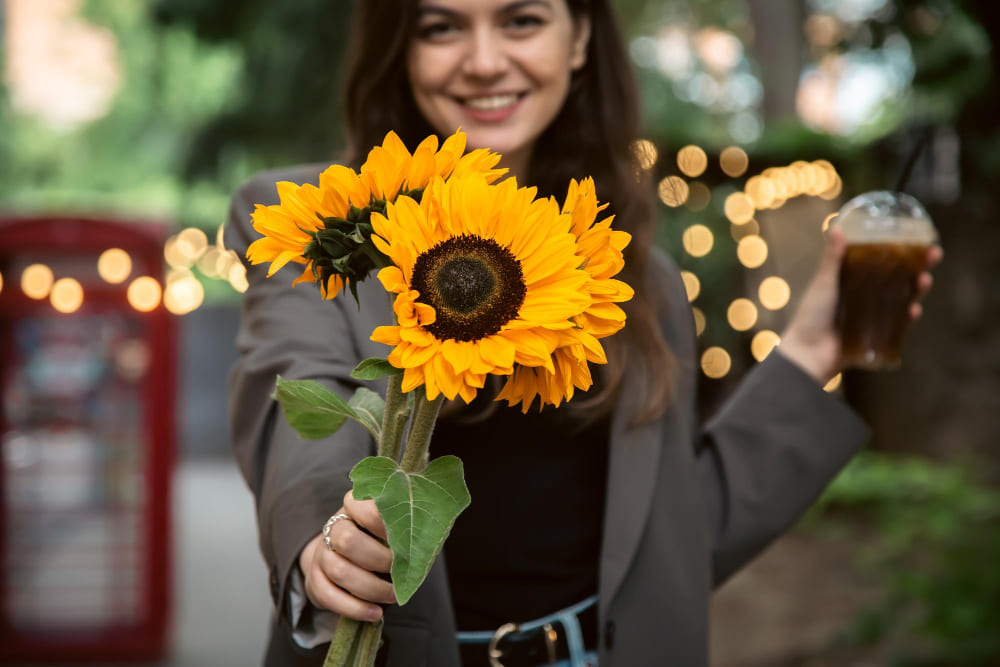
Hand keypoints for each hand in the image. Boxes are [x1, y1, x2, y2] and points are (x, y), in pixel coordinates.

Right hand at [298, 490, 394, 621]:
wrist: (344, 557)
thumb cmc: (378, 540)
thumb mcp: (390, 527)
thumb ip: (405, 528)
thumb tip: (427, 540)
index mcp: (354, 508)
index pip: (360, 506)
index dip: (381, 522)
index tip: (404, 535)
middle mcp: (334, 528)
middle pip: (347, 540)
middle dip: (378, 559)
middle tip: (400, 570)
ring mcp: (322, 554)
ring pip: (339, 570)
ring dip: (371, 588)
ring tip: (393, 596)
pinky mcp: (315, 580)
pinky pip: (329, 597)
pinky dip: (355, 608)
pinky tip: (375, 613)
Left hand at [778, 226, 941, 383]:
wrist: (808, 354)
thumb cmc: (810, 316)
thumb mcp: (823, 284)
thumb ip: (832, 260)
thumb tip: (836, 227)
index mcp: (853, 281)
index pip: (882, 261)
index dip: (900, 251)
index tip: (917, 238)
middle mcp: (866, 296)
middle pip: (898, 279)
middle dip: (918, 267)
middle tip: (934, 254)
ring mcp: (874, 316)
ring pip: (902, 300)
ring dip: (917, 290)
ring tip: (925, 279)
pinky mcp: (878, 335)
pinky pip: (898, 325)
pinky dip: (907, 317)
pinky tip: (914, 309)